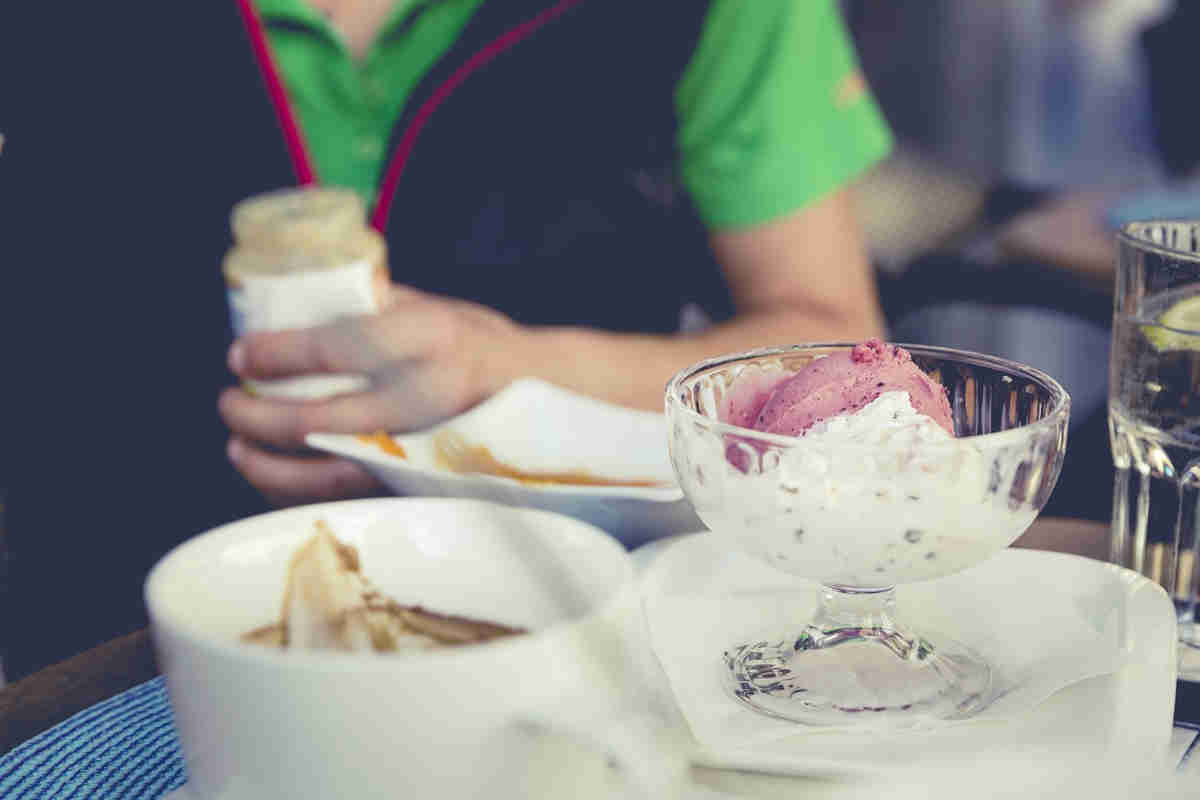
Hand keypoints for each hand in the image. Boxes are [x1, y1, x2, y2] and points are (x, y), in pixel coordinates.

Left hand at [219, 286, 523, 505]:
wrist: (546, 400)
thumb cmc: (483, 347)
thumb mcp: (437, 306)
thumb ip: (374, 304)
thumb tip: (304, 301)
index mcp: (429, 337)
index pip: (335, 348)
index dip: (275, 354)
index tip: (238, 354)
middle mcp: (427, 396)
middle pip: (318, 419)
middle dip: (257, 415)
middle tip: (228, 402)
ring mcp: (425, 449)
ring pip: (328, 472)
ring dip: (268, 465)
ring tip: (237, 448)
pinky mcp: (422, 486)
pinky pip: (348, 498)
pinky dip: (299, 492)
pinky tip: (273, 477)